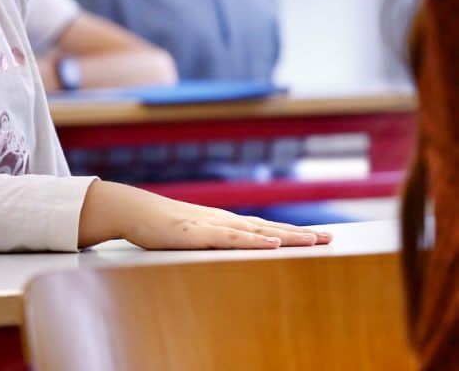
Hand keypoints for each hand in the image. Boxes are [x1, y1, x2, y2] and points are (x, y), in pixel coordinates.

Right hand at [79, 180, 331, 249]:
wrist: (129, 210)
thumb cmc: (156, 224)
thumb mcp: (188, 234)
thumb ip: (209, 239)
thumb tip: (226, 249)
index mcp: (223, 222)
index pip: (265, 227)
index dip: (292, 232)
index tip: (318, 237)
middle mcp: (223, 220)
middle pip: (269, 227)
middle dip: (301, 234)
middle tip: (331, 238)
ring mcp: (211, 225)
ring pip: (257, 231)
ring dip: (287, 236)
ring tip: (313, 240)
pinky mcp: (197, 233)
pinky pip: (231, 238)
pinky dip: (255, 241)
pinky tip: (272, 243)